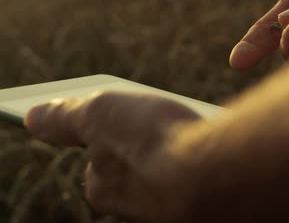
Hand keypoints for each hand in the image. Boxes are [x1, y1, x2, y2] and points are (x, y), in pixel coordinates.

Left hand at [24, 92, 201, 222]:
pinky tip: (217, 147)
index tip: (132, 120)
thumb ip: (67, 117)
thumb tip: (35, 118)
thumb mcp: (101, 113)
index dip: (115, 135)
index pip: (100, 163)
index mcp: (106, 190)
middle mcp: (136, 208)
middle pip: (139, 169)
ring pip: (174, 173)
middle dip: (151, 145)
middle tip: (167, 121)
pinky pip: (204, 177)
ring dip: (183, 151)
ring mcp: (173, 210)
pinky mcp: (209, 208)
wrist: (216, 173)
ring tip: (197, 130)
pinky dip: (208, 161)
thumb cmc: (153, 141)